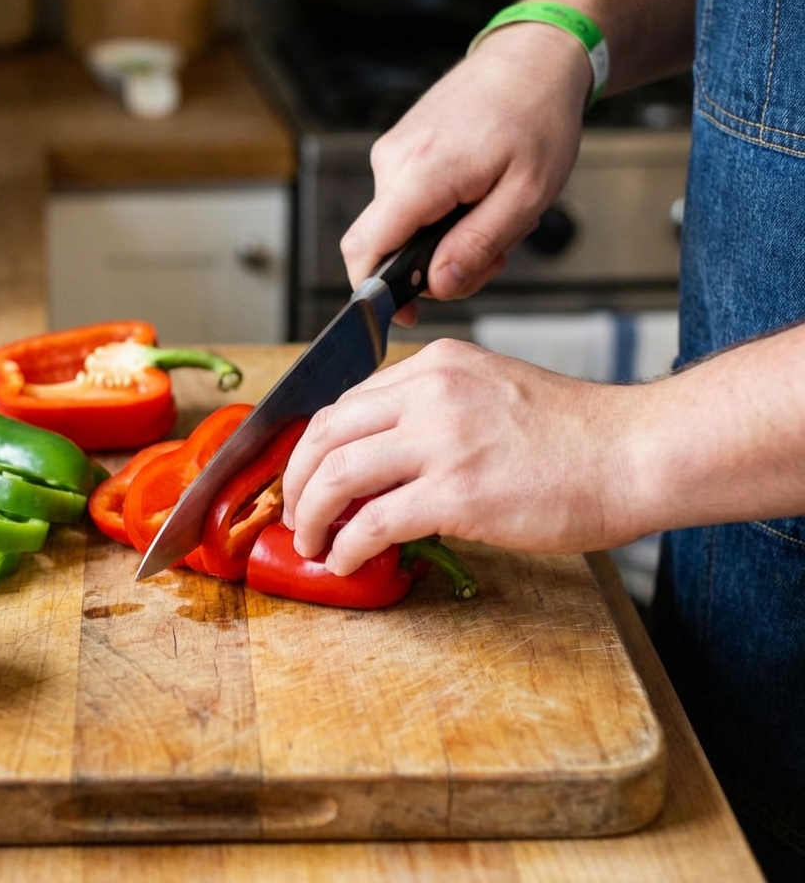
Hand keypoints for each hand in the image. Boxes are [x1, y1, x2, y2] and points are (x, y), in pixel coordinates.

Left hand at [281, 339, 642, 575]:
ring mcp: (443, 440)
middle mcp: (431, 392)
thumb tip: (383, 458)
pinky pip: (374, 521)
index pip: (346, 402)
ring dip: (310, 514)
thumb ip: (433, 411)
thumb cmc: (572, 433)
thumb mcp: (491, 392)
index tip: (307, 475)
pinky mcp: (457, 492)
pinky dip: (346, 545)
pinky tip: (344, 561)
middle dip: (296, 479)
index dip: (314, 446)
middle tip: (293, 511)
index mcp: (437, 365)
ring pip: (338, 474)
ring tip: (308, 540)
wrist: (633, 453)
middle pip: (327, 432)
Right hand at [341, 22, 590, 323]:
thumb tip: (436, 286)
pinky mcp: (400, 149)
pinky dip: (440, 216)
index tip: (405, 314)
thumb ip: (477, 246)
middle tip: (490, 258)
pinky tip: (479, 199)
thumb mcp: (526, 195)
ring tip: (495, 217)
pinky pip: (405, 202)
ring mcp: (392, 152)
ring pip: (398, 226)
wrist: (534, 56)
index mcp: (420, 173)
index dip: (375, 294)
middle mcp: (392, 161)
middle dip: (428, 268)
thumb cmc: (538, 118)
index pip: (364, 249)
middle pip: (382, 245)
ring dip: (443, 240)